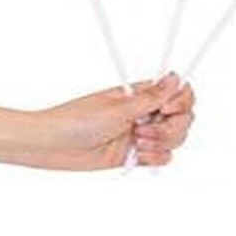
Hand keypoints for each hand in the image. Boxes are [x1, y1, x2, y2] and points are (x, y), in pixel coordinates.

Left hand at [24, 72, 195, 170]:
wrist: (53, 146)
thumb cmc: (76, 120)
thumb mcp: (116, 108)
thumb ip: (150, 98)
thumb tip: (175, 77)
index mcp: (140, 94)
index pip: (178, 92)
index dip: (181, 101)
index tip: (168, 108)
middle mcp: (144, 112)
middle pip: (182, 118)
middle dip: (172, 127)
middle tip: (144, 130)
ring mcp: (141, 134)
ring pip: (175, 139)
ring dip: (162, 143)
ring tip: (138, 143)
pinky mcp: (135, 155)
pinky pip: (163, 158)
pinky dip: (156, 158)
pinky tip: (137, 155)